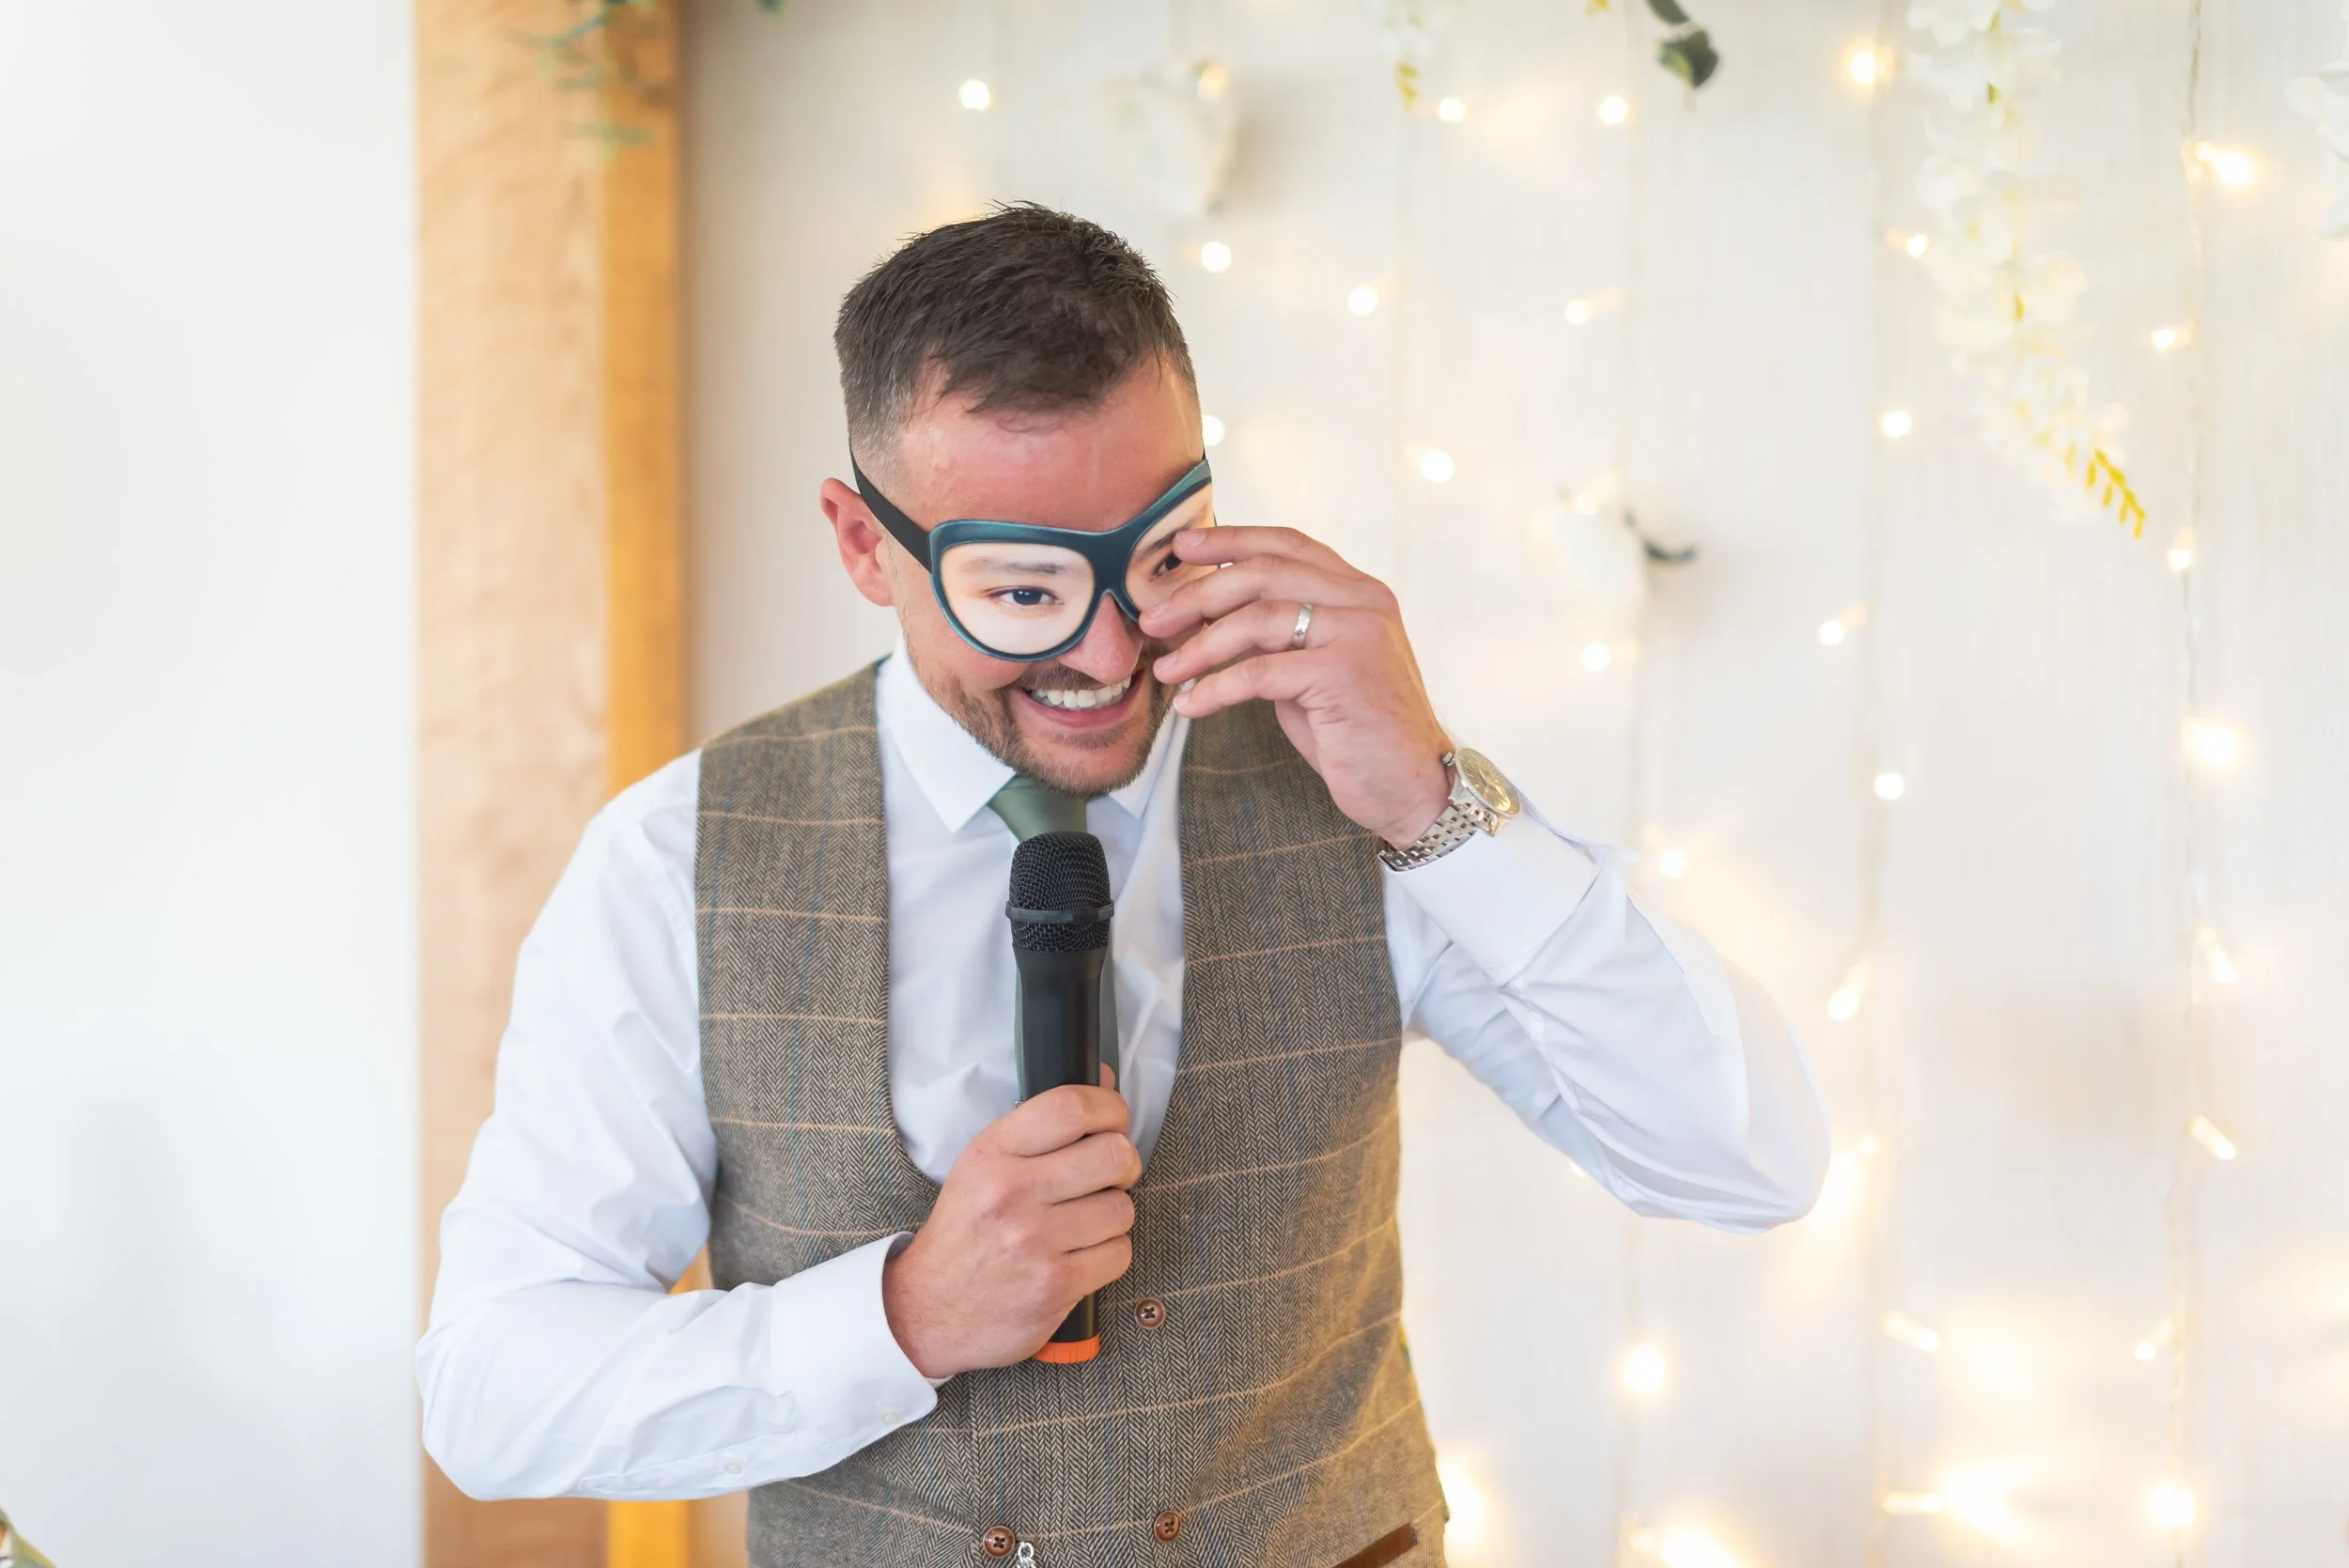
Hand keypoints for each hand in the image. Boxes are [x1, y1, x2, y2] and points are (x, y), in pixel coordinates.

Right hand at [880, 1070, 1139, 1377]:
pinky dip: (1108, 1254)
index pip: (1071, 1107)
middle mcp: (1012, 1192)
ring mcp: (1035, 1241)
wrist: (925, 1310)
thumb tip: (1105, 1079)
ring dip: (1113, 1215)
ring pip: (1122, 1208)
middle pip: (1113, 1155)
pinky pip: (1118, 1253)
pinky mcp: (1055, 1285)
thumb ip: (1041, 1126)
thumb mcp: (983, 1166)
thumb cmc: (963, 1233)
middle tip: (1110, 1174)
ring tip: (1085, 1222)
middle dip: (1123, 1163)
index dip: (1110, 1107)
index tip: (1114, 1119)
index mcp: (993, 1152)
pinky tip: (1081, 1254)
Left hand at [1141, 526, 1451, 847]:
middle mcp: (1364, 600)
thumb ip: (1273, 635)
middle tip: (1154, 619)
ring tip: (1166, 671)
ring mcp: (1358, 633)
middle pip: (1264, 574)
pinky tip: (1191, 705)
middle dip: (1198, 593)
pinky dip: (1216, 687)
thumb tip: (1203, 615)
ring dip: (1200, 646)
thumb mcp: (1309, 669)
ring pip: (1257, 619)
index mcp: (1358, 590)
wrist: (1412, 787)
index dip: (1231, 540)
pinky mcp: (1344, 673)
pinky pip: (1260, 672)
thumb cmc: (1356, 731)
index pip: (1288, 545)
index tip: (1181, 548)